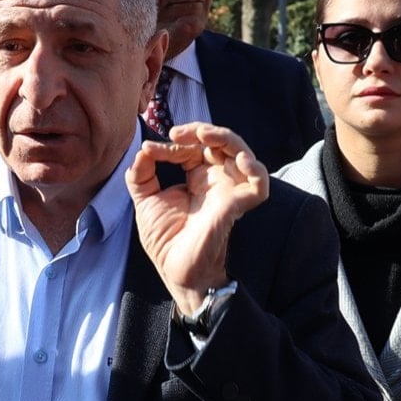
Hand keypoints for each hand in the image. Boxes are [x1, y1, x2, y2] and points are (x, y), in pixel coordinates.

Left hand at [125, 122, 267, 314]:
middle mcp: (216, 180)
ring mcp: (229, 191)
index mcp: (197, 177)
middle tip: (178, 133)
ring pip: (242, 153)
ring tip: (206, 135)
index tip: (153, 150)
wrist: (176, 270)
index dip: (176, 143)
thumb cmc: (165, 240)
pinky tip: (239, 160)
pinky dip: (254, 168)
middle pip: (221, 143)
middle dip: (203, 130)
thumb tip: (144, 148)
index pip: (194, 147)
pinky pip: (259, 183)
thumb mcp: (145, 200)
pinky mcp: (238, 205)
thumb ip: (141, 174)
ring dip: (226, 138)